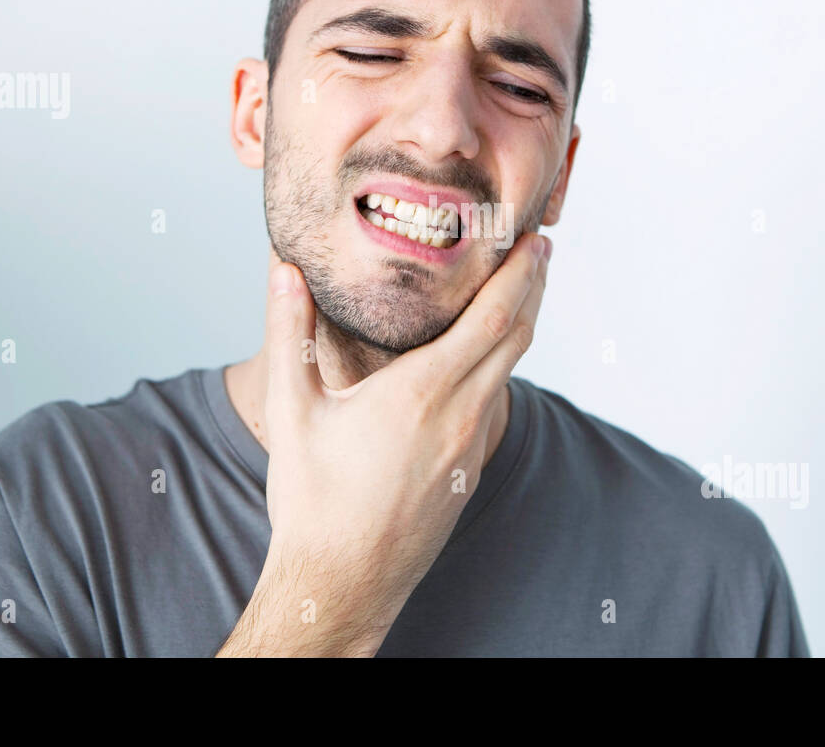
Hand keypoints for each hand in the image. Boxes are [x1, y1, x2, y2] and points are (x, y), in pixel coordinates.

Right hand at [217, 231, 551, 656]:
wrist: (340, 584)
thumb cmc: (312, 501)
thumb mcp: (293, 409)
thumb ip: (290, 333)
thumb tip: (285, 273)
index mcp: (420, 393)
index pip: (492, 319)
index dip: (519, 275)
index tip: (533, 241)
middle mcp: (459, 417)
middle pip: (517, 338)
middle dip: (533, 288)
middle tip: (539, 250)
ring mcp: (470, 448)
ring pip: (510, 372)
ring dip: (521, 325)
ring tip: (519, 291)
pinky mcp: (469, 472)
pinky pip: (494, 403)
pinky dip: (501, 366)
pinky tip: (484, 358)